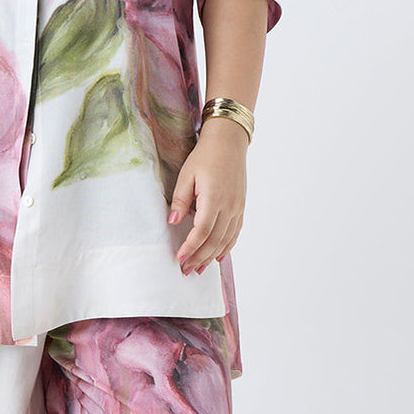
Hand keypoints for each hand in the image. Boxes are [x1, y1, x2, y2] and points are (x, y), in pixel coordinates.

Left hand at [168, 117, 247, 274]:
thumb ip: (180, 199)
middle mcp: (229, 207)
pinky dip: (227, 247)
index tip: (180, 259)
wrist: (228, 142)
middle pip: (214, 241)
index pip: (201, 232)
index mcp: (214, 199)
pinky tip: (219, 256)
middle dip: (200, 258)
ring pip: (226, 240)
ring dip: (213, 257)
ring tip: (200, 269)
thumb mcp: (187, 174)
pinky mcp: (241, 207)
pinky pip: (235, 233)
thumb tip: (173, 222)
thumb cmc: (205, 156)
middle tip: (187, 270)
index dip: (190, 248)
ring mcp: (237, 208)